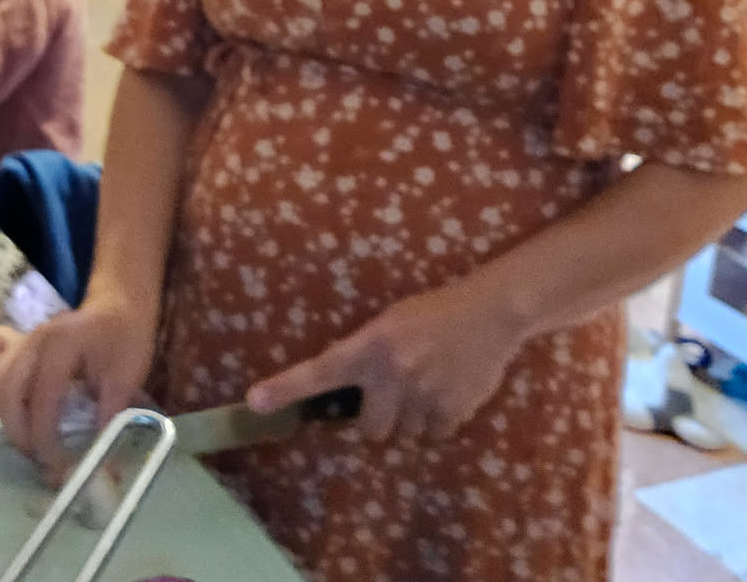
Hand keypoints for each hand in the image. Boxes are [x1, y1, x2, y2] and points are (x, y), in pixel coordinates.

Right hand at [0, 292, 157, 483]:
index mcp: (60, 346)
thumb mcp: (127, 376)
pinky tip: (12, 406)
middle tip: (44, 458)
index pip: (41, 400)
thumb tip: (102, 465)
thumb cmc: (126, 338)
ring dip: (8, 419)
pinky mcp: (16, 347)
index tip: (60, 467)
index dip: (46, 440)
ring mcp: (20, 343)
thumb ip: (110, 417)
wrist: (118, 304)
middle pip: (5, 394)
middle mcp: (32, 343)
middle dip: (20, 434)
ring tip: (34, 440)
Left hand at [246, 280, 523, 446]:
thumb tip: (347, 390)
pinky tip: (447, 392)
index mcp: (371, 345)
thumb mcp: (391, 321)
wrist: (491, 311)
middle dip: (378, 420)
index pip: (321, 370)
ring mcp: (425, 395)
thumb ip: (368, 354)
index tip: (254, 403)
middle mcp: (393, 374)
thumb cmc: (435, 310)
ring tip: (427, 387)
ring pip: (403, 435)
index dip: (286, 388)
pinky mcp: (453, 410)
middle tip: (392, 397)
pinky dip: (438, 421)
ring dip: (410, 420)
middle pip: (369, 430)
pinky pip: (434, 436)